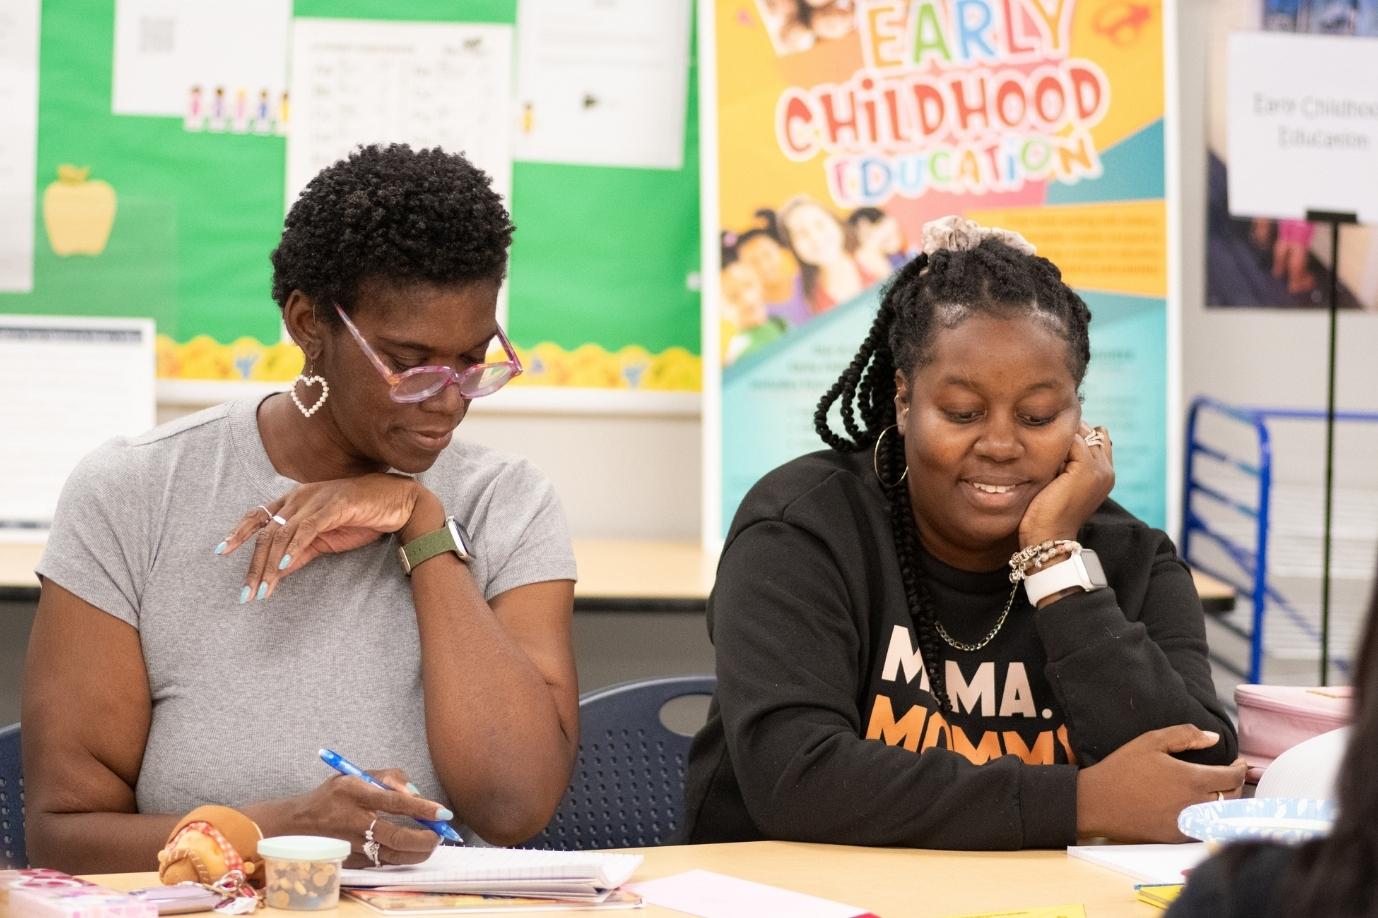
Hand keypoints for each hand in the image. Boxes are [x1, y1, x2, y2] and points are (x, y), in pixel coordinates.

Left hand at [217, 473, 436, 601]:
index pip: (257, 516)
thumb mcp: (324, 539)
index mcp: (294, 501)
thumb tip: (276, 571)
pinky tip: (286, 567)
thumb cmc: (361, 517)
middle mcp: (300, 497)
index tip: (223, 553)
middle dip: (254, 566)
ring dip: (270, 566)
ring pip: (282, 534)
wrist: (398, 502)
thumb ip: (299, 552)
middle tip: (247, 594)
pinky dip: (294, 548)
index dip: (239, 532)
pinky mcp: (334, 506)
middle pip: (266, 532)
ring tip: (263, 591)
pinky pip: (307, 529)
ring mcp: (316, 500)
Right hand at [259, 768, 445, 867]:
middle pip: (396, 837)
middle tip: (441, 834)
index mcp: (356, 795)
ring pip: (393, 856)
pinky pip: (384, 861)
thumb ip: (389, 777)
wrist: (297, 823)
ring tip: (431, 842)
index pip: (395, 803)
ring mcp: (353, 846)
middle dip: (425, 838)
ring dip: (418, 852)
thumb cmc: (332, 796)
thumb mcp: (356, 774)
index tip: (443, 812)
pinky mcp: (353, 861)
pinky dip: (402, 857)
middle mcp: (354, 822)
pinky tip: (412, 849)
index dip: (422, 808)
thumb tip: (415, 793)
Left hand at [1018, 421, 1114, 547]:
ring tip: (1040, 454)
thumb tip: (1054, 441)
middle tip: (1041, 444)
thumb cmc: (1047, 514)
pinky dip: (1056, 444)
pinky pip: (1074, 440)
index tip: (1048, 444)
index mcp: (1104, 475)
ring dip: (1061, 437)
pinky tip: (1040, 458)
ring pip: (1083, 433)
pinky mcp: (1087, 469)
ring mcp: (1100, 469)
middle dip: (1067, 432)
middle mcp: (1107, 470)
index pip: (1096, 437)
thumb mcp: (1059, 483)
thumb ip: (1064, 463)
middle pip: (1091, 431)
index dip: (1073, 435)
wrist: (1047, 538)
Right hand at [1075, 725, 1247, 841]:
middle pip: (1232, 797)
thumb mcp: (1150, 741)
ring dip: (1227, 802)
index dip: (1241, 768)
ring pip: (1222, 815)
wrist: (1098, 802)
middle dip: (1236, 784)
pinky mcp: (1177, 836)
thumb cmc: (1122, 769)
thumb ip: (1185, 735)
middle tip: (1231, 774)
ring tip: (1222, 790)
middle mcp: (1195, 804)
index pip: (1232, 777)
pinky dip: (1212, 817)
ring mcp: (1187, 823)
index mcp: (1192, 779)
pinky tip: (1205, 807)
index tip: (1239, 762)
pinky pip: (1206, 827)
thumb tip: (1213, 738)